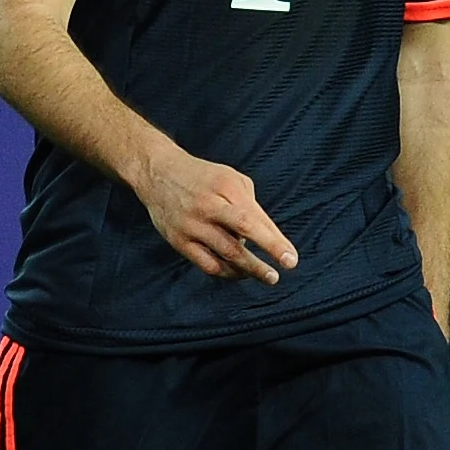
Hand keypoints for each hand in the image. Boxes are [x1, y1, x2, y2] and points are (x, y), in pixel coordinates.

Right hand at [134, 142, 295, 283]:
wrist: (157, 172)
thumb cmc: (203, 177)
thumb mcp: (231, 178)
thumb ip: (250, 205)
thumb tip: (266, 237)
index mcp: (226, 187)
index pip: (255, 218)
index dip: (274, 241)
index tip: (291, 258)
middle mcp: (208, 206)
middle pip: (242, 232)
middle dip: (265, 254)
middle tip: (281, 271)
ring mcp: (192, 225)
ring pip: (225, 254)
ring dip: (249, 269)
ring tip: (267, 276)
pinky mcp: (179, 241)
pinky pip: (207, 264)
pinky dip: (226, 272)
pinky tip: (240, 273)